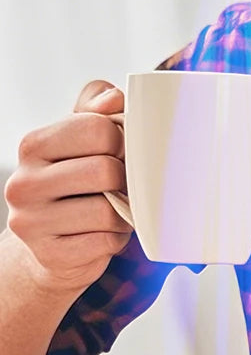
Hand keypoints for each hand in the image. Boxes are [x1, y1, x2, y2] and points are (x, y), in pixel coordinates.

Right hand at [4, 80, 131, 294]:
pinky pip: (104, 242)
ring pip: (106, 210)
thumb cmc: (74, 180)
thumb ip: (99, 108)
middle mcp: (23, 183)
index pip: (98, 128)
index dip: (120, 140)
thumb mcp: (82, 136)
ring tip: (111, 210)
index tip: (117, 151)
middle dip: (123, 179)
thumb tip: (114, 99)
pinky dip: (114, 238)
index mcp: (32, 144)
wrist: (50, 242)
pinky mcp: (50, 255)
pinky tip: (103, 234)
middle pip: (105, 170)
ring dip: (121, 212)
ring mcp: (31, 223)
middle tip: (119, 184)